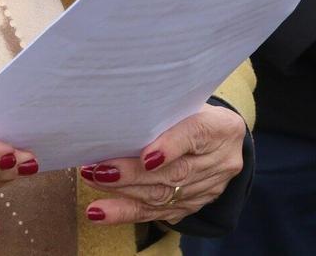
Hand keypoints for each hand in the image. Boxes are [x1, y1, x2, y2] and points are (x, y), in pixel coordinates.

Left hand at [81, 103, 245, 227]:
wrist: (222, 138)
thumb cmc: (194, 111)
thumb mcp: (188, 102)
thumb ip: (165, 110)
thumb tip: (121, 117)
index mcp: (223, 128)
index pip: (197, 135)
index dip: (170, 147)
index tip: (146, 156)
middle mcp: (220, 162)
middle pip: (176, 172)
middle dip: (132, 174)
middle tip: (99, 169)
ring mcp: (208, 189)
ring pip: (164, 196)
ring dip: (124, 193)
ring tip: (92, 182)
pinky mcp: (192, 206)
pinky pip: (157, 213)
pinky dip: (125, 212)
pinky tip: (100, 213)